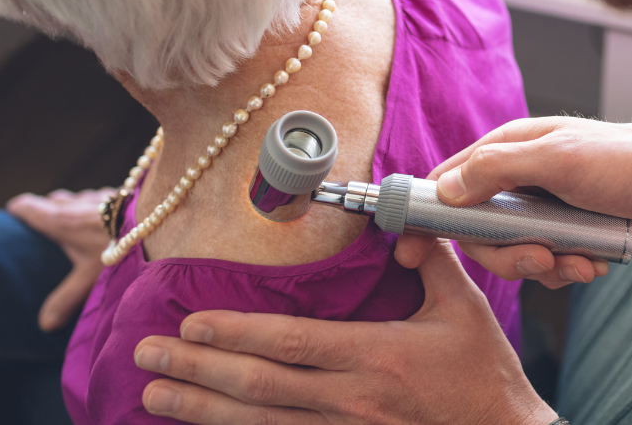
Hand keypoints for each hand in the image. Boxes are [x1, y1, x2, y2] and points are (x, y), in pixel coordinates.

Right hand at [6, 188, 113, 331]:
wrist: (162, 218)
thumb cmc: (122, 247)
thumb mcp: (89, 278)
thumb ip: (66, 299)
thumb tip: (45, 324)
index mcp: (62, 220)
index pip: (29, 207)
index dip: (22, 210)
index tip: (16, 214)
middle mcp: (78, 203)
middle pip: (55, 201)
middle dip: (49, 208)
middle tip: (46, 220)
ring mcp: (101, 195)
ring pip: (81, 197)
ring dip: (77, 205)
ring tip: (78, 219)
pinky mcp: (124, 192)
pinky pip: (105, 197)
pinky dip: (101, 205)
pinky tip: (112, 217)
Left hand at [134, 240, 556, 424]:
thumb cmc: (484, 373)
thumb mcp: (465, 309)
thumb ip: (431, 261)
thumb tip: (400, 226)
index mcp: (377, 357)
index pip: (292, 343)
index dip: (238, 331)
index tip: (193, 319)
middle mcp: (352, 400)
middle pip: (259, 385)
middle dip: (197, 367)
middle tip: (147, 353)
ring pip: (259, 422)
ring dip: (201, 408)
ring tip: (154, 393)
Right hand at [394, 90, 631, 287]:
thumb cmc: (627, 159)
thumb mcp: (556, 157)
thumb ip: (496, 170)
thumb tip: (446, 189)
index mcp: (508, 151)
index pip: (446, 182)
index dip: (425, 216)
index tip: (411, 250)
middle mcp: (520, 181)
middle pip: (479, 234)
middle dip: (506, 255)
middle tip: (540, 257)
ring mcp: (545, 210)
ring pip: (514, 255)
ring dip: (543, 267)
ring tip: (576, 259)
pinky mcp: (569, 235)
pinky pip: (548, 266)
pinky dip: (568, 271)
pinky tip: (593, 262)